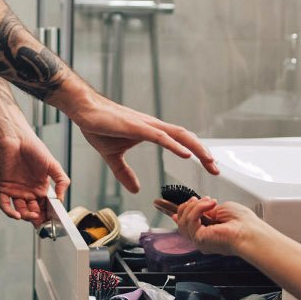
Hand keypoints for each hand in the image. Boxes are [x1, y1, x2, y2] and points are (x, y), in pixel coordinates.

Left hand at [0, 132, 68, 227]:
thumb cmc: (35, 149)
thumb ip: (61, 181)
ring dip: (26, 216)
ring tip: (32, 216)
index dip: (49, 215)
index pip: (45, 207)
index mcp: (41, 188)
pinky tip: (18, 215)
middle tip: (42, 224)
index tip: (53, 222)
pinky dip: (10, 212)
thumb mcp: (53, 165)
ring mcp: (15, 190)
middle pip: (33, 211)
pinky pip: (5, 204)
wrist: (17, 139)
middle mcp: (28, 191)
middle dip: (38, 219)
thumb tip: (61, 200)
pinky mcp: (3, 188)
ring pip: (20, 210)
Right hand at [69, 96, 217, 192]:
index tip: (209, 167)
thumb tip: (136, 189)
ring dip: (196, 148)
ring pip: (179, 135)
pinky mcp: (136, 127)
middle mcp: (154, 126)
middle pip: (186, 138)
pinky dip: (175, 145)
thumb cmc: (99, 126)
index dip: (197, 153)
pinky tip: (185, 153)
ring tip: (209, 161)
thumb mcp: (113, 156)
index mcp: (151, 132)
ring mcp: (146, 125)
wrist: (84, 110)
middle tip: (216, 170)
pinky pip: (160, 136)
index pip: (181, 141)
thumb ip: (125, 173)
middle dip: (203, 153)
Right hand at [170, 197, 261, 256]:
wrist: (250, 231)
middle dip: (187, 207)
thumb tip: (197, 207)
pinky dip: (198, 208)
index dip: (182, 213)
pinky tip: (209, 204)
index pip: (187, 225)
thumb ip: (207, 210)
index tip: (185, 203)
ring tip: (209, 201)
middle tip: (197, 199)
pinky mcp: (199, 239)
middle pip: (181, 223)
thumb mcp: (221, 209)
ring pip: (184, 220)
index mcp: (208, 233)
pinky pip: (190, 220)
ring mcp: (199, 240)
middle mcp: (202, 238)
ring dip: (195, 206)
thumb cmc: (243, 222)